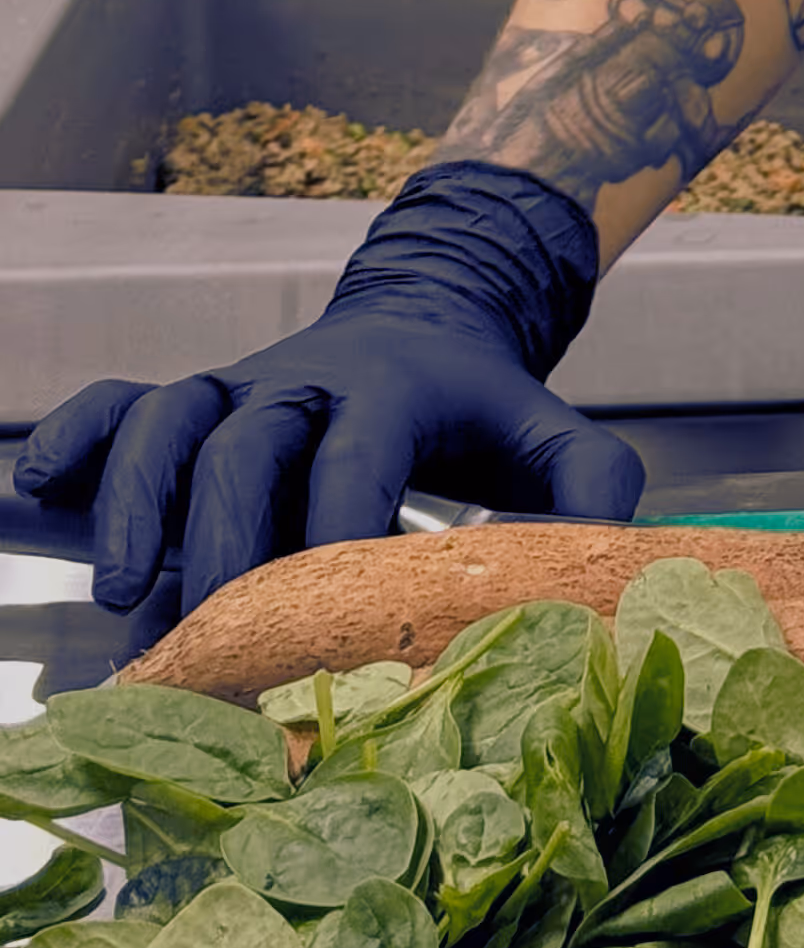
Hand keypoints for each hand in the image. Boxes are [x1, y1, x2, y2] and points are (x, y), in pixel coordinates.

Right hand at [11, 162, 644, 614]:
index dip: (334, 528)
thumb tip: (603, 565)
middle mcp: (308, 380)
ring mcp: (241, 385)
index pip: (358, 455)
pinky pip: (118, 400)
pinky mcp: (193, 397)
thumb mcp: (546, 431)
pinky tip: (39, 492)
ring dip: (136, 497)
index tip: (320, 615)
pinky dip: (75, 437)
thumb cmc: (478, 409)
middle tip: (204, 631)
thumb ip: (587, 487)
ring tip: (121, 592)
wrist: (429, 315)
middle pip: (246, 441)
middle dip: (220, 538)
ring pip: (170, 417)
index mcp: (396, 389)